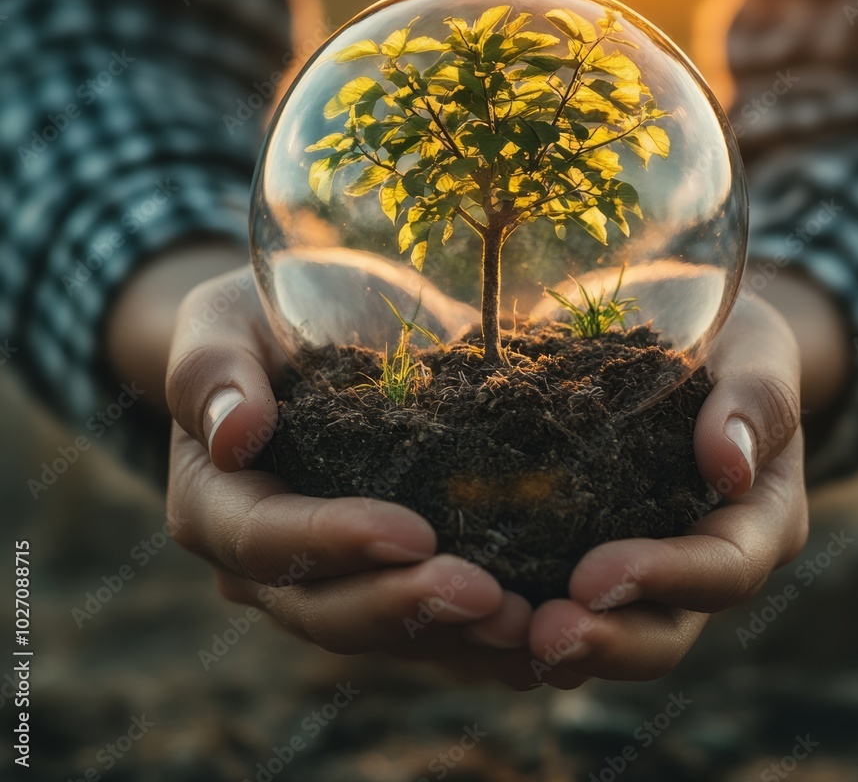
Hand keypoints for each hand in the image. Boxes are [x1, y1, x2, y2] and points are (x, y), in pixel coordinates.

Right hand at [165, 261, 585, 687]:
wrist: (314, 330)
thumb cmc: (264, 320)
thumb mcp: (224, 320)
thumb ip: (212, 370)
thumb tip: (235, 433)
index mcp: (217, 503)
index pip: (266, 540)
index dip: (335, 543)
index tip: (412, 533)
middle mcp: (266, 564)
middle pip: (327, 609)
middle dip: (407, 609)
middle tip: (487, 598)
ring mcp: (331, 579)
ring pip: (387, 636)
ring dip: (457, 640)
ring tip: (528, 627)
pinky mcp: (387, 579)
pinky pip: (429, 629)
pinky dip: (482, 643)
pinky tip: (541, 640)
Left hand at [521, 285, 810, 681]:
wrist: (689, 335)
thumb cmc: (732, 346)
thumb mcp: (756, 356)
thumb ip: (755, 402)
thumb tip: (727, 464)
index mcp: (756, 522)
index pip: (723, 570)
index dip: (661, 581)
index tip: (592, 578)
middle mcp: (700, 559)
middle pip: (663, 630)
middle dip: (603, 641)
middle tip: (539, 634)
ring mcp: (644, 563)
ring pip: (604, 628)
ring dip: (550, 642)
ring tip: (488, 631)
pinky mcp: (588, 548)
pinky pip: (556, 596)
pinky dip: (517, 610)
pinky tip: (466, 605)